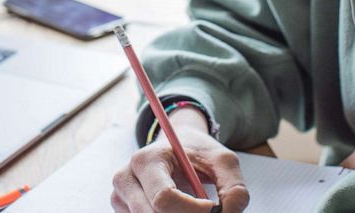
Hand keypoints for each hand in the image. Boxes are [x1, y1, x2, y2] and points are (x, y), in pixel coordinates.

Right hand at [111, 109, 248, 211]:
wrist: (175, 148)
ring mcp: (120, 196)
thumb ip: (233, 187)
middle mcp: (125, 177)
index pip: (164, 198)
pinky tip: (177, 210)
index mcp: (147, 159)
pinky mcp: (122, 209)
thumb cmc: (197, 153)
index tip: (211, 207)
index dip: (192, 211)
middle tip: (206, 212)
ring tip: (192, 208)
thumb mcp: (222, 160)